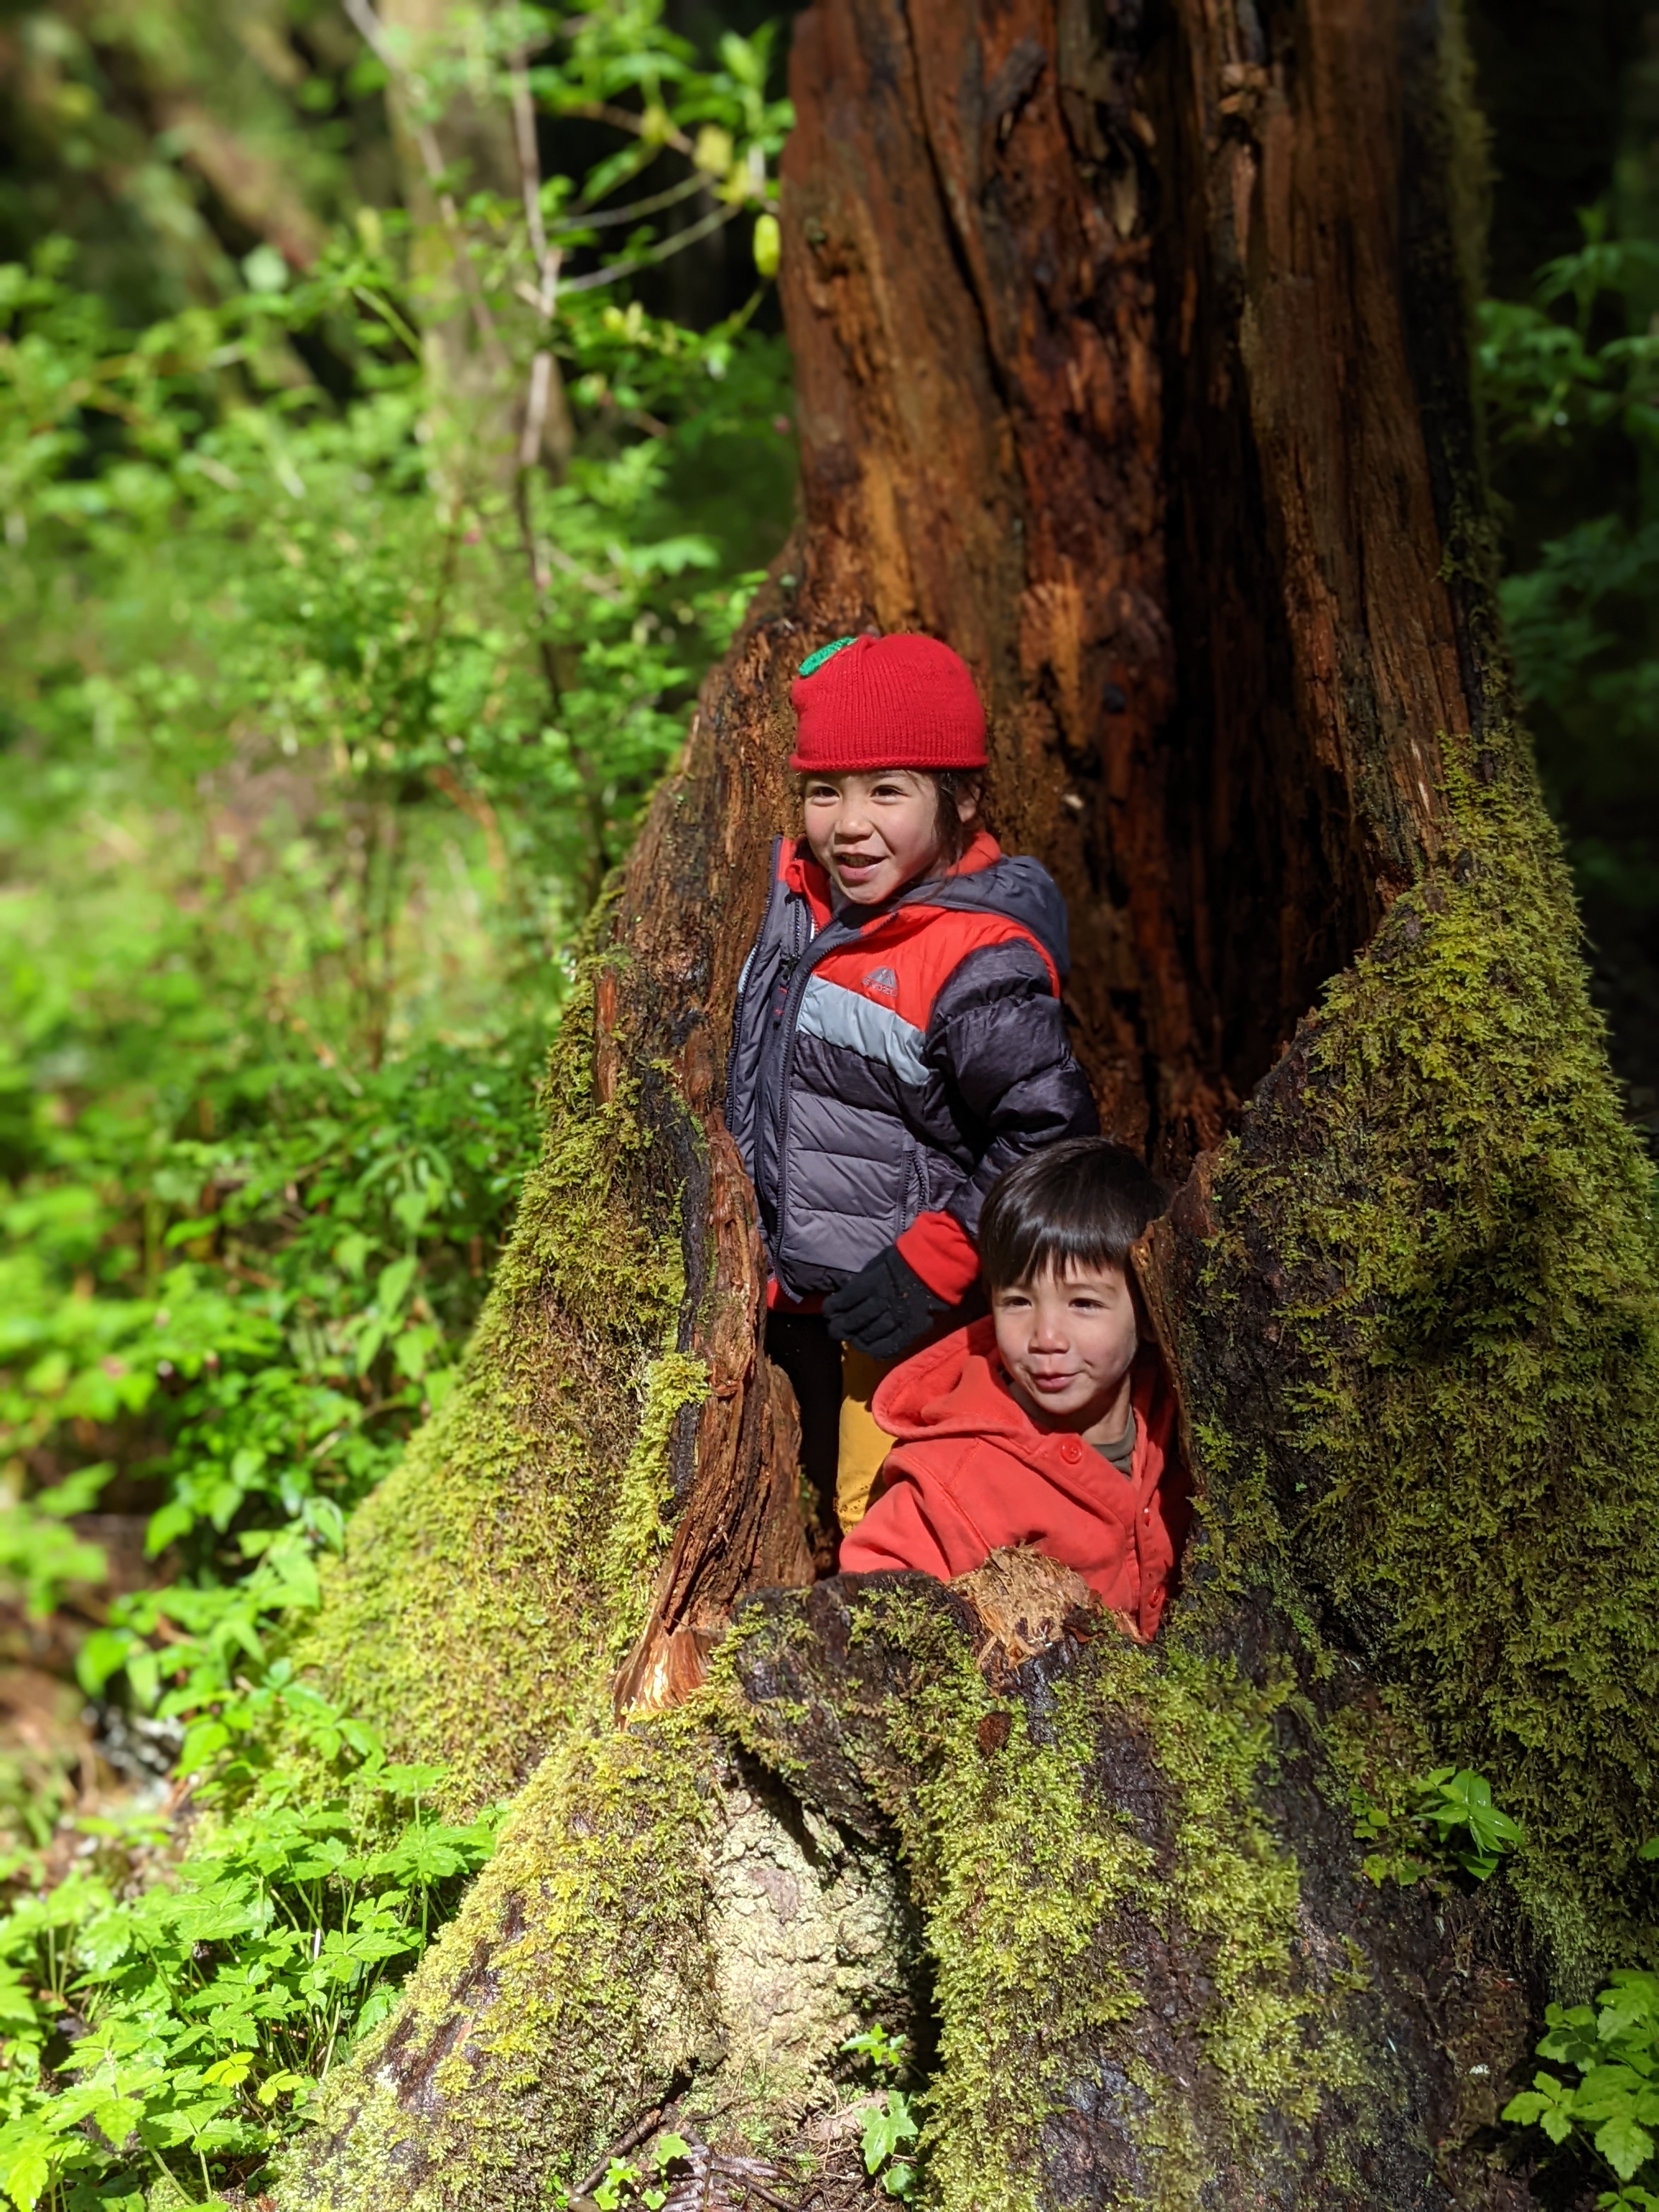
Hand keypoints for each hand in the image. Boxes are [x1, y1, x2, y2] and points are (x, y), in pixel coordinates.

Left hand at [823, 1245, 946, 1360]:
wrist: (936, 1264)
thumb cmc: (904, 1259)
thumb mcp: (877, 1263)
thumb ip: (862, 1281)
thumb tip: (846, 1294)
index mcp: (872, 1283)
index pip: (845, 1301)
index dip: (833, 1308)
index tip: (829, 1311)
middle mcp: (882, 1302)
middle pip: (854, 1321)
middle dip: (841, 1328)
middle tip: (835, 1331)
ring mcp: (897, 1317)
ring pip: (870, 1335)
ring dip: (858, 1340)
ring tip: (853, 1340)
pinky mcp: (911, 1329)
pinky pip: (892, 1345)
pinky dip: (879, 1349)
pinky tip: (871, 1350)